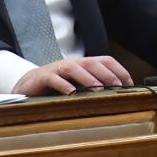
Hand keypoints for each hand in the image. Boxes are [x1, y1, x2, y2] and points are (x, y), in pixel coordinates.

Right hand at [12, 56, 132, 95]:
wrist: (28, 84)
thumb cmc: (58, 86)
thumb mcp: (79, 84)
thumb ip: (94, 87)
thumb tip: (118, 96)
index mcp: (84, 63)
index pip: (106, 61)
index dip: (119, 70)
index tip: (129, 84)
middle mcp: (73, 63)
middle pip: (92, 63)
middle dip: (107, 74)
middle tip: (117, 87)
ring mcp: (57, 68)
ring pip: (75, 69)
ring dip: (88, 78)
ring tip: (98, 90)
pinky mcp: (42, 77)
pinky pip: (54, 79)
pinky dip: (63, 86)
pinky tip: (71, 95)